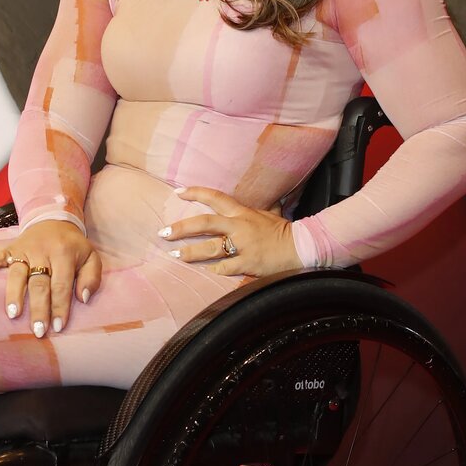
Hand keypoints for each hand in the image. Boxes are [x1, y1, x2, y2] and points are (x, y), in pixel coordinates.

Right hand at [0, 220, 101, 337]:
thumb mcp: (91, 257)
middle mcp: (43, 252)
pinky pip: (0, 254)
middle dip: (38, 309)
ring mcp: (25, 249)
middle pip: (39, 283)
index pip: (61, 285)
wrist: (55, 220)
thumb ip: (92, 277)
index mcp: (64, 254)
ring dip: (14, 294)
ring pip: (17, 273)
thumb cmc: (73, 246)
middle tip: (38, 330)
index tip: (58, 327)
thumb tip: (83, 298)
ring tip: (13, 314)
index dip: (59, 307)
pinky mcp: (12, 247)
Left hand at [158, 186, 302, 276]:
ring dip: (190, 252)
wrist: (301, 246)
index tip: (178, 192)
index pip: (215, 197)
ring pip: (210, 248)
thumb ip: (257, 208)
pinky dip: (214, 271)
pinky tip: (204, 273)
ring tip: (175, 255)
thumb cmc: (283, 230)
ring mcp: (243, 246)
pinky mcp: (248, 263)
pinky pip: (225, 268)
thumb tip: (258, 201)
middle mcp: (239, 226)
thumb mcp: (269, 213)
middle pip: (204, 223)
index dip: (196, 193)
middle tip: (164, 232)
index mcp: (242, 212)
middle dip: (182, 227)